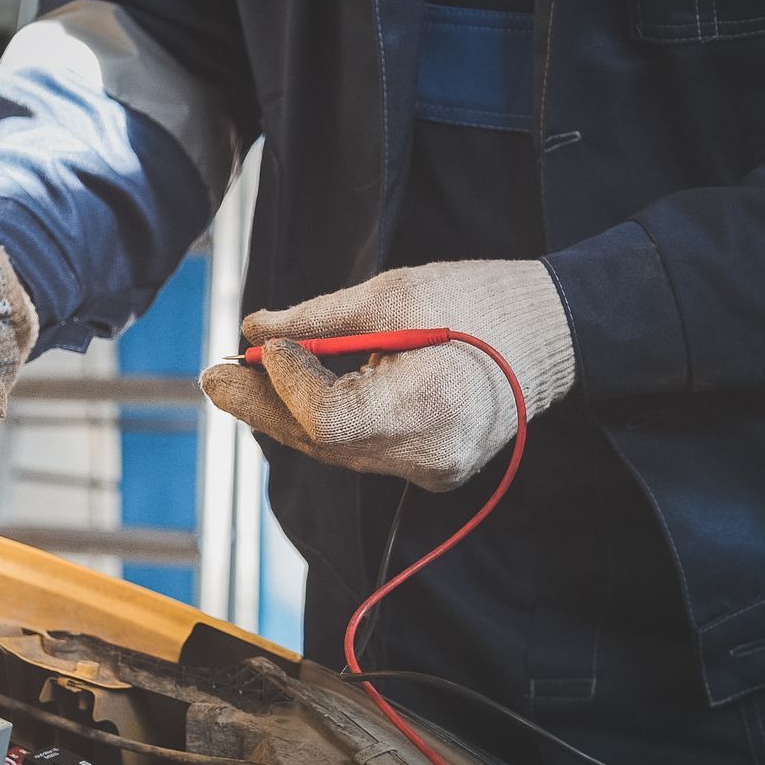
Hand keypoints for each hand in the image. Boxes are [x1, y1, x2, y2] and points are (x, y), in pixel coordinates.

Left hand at [200, 260, 576, 490]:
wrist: (553, 332)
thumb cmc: (481, 303)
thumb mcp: (394, 295)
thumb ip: (317, 321)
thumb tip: (254, 332)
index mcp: (430, 408)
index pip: (328, 419)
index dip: (287, 384)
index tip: (264, 346)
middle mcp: (429, 455)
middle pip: (321, 443)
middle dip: (263, 405)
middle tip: (211, 377)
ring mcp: (431, 470)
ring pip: (335, 451)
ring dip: (285, 415)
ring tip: (237, 381)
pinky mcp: (430, 468)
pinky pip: (359, 450)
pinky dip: (323, 423)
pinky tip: (288, 397)